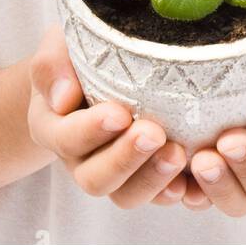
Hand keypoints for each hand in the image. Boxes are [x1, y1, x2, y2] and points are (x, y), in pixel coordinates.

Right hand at [27, 24, 188, 207]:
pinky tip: (194, 181)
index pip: (66, 138)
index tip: (120, 113)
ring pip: (126, 195)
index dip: (92, 131)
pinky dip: (176, 192)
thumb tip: (64, 97)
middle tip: (155, 133)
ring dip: (153, 179)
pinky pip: (157, 197)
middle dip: (126, 159)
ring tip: (178, 153)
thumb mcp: (56, 48)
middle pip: (96, 179)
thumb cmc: (74, 53)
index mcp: (53, 127)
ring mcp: (111, 172)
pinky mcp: (142, 177)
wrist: (89, 70)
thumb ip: (51, 66)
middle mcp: (79, 158)